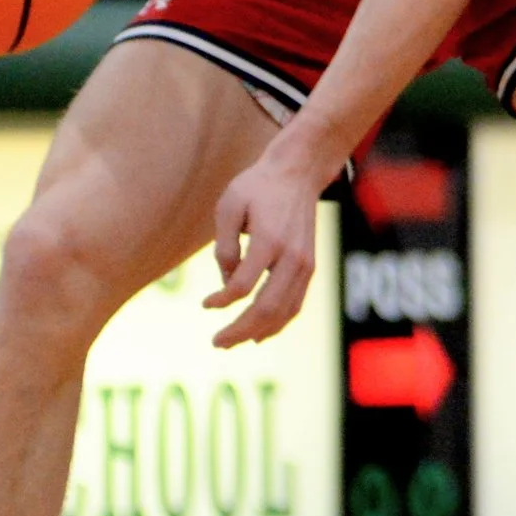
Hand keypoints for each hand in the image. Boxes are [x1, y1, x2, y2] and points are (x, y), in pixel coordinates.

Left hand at [204, 140, 332, 346]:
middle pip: (266, 308)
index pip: (243, 286)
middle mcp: (292, 256)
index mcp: (269, 240)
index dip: (221, 301)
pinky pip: (296, 303)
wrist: (299, 172)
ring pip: (284, 312)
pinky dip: (279, 323)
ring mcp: (305, 263)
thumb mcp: (229, 205)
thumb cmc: (258, 186)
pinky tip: (261, 333)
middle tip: (217, 342)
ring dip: (258, 332)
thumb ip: (224, 246)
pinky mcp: (310, 266)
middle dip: (239, 330)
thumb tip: (226, 283)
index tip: (205, 304)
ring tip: (234, 342)